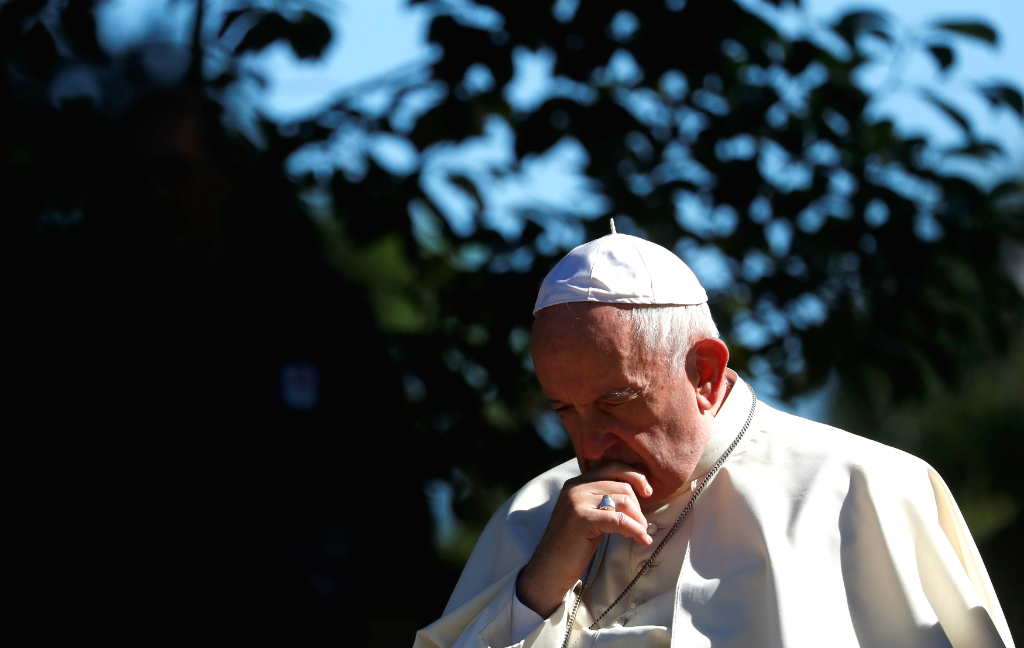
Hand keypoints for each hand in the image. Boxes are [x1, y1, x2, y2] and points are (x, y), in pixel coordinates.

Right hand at [515, 462, 652, 617]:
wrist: (549, 569)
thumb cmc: (571, 546)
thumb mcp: (587, 515)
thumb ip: (602, 501)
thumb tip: (636, 499)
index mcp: (576, 483)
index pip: (612, 468)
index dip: (635, 477)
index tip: (648, 493)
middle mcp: (576, 487)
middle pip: (622, 485)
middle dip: (639, 506)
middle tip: (642, 525)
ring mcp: (577, 501)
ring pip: (623, 500)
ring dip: (638, 519)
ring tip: (640, 534)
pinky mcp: (582, 518)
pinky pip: (619, 520)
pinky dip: (635, 530)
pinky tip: (642, 540)